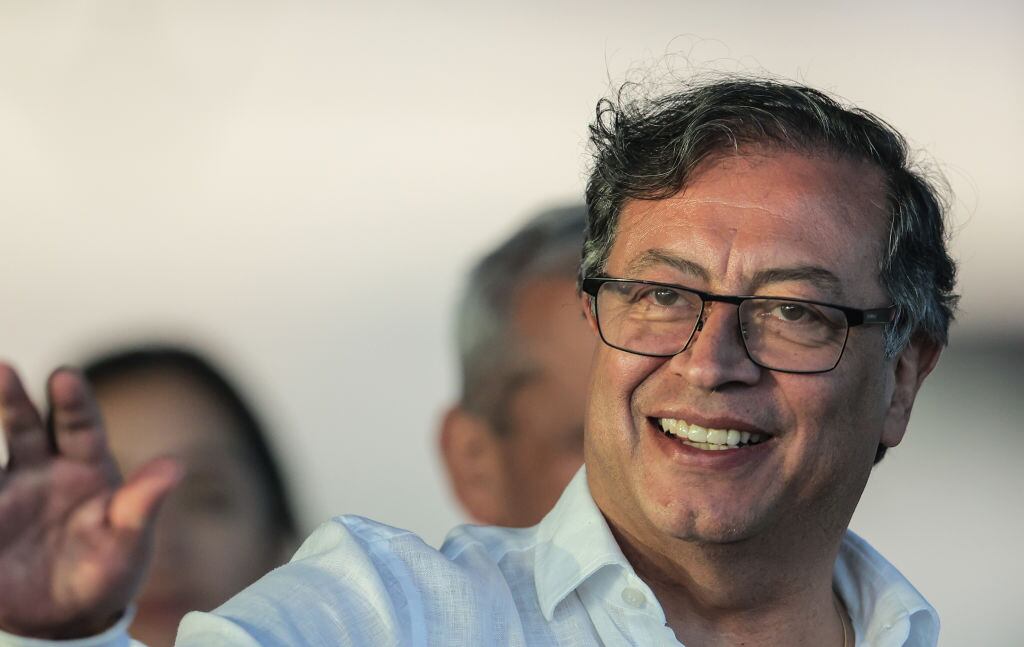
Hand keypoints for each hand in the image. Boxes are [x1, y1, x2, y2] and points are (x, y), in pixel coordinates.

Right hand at [0, 364, 181, 638]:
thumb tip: (177, 466)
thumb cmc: (108, 572)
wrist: (67, 618)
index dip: (74, 400)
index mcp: (87, 467)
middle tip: (5, 369)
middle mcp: (44, 469)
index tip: (65, 376)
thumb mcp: (129, 543)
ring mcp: (8, 490)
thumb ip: (144, 504)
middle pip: (28, 425)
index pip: (81, 425)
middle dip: (14, 397)